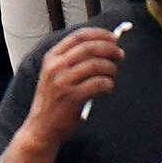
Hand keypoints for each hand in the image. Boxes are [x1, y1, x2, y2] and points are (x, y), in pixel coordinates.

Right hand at [21, 25, 122, 145]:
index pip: (78, 37)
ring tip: (113, 74)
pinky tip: (107, 88)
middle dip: (109, 49)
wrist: (41, 128)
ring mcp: (63, 82)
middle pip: (89, 48)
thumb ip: (72, 61)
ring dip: (111, 68)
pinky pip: (98, 84)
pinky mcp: (72, 98)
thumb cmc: (53, 101)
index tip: (113, 38)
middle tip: (120, 55)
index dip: (99, 34)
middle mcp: (55, 67)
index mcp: (51, 57)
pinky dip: (108, 84)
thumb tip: (102, 47)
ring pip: (96, 65)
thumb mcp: (55, 75)